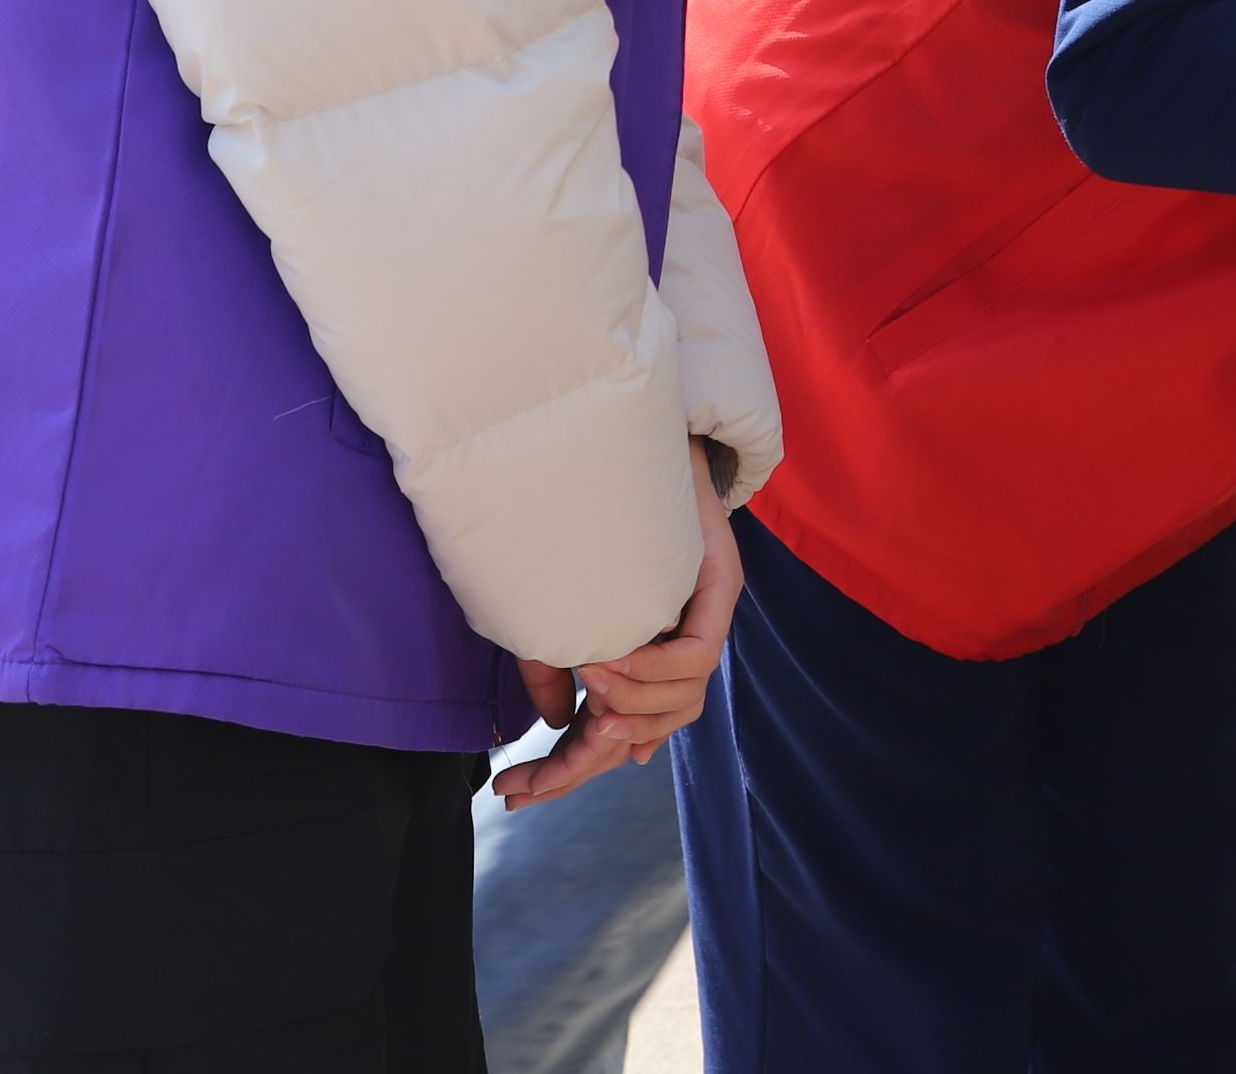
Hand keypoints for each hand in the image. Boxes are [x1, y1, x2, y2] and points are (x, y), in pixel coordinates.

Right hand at [493, 442, 748, 807]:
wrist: (623, 442)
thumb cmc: (583, 523)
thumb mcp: (556, 607)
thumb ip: (557, 664)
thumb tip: (558, 723)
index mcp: (643, 651)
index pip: (615, 730)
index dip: (569, 769)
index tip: (514, 792)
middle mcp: (680, 642)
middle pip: (651, 731)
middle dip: (586, 763)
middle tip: (526, 781)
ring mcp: (706, 618)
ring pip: (682, 705)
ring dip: (628, 705)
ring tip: (586, 686)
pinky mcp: (721, 591)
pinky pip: (695, 659)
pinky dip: (651, 671)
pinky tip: (607, 664)